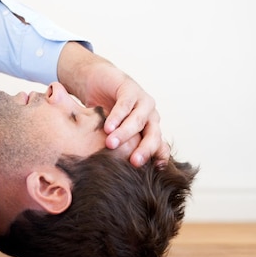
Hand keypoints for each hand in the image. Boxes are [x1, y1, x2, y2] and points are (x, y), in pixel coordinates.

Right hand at [58, 42, 169, 166]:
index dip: (157, 159)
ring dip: (125, 133)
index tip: (152, 173)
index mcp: (149, 130)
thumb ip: (118, 148)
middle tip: (134, 162)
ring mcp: (142, 102)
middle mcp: (150, 117)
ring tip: (111, 143)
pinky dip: (117, 117)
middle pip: (153, 136)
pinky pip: (125, 105)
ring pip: (138, 121)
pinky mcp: (130, 89)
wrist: (96, 81)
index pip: (159, 147)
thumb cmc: (104, 111)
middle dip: (144, 149)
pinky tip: (108, 127)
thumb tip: (113, 174)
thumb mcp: (111, 133)